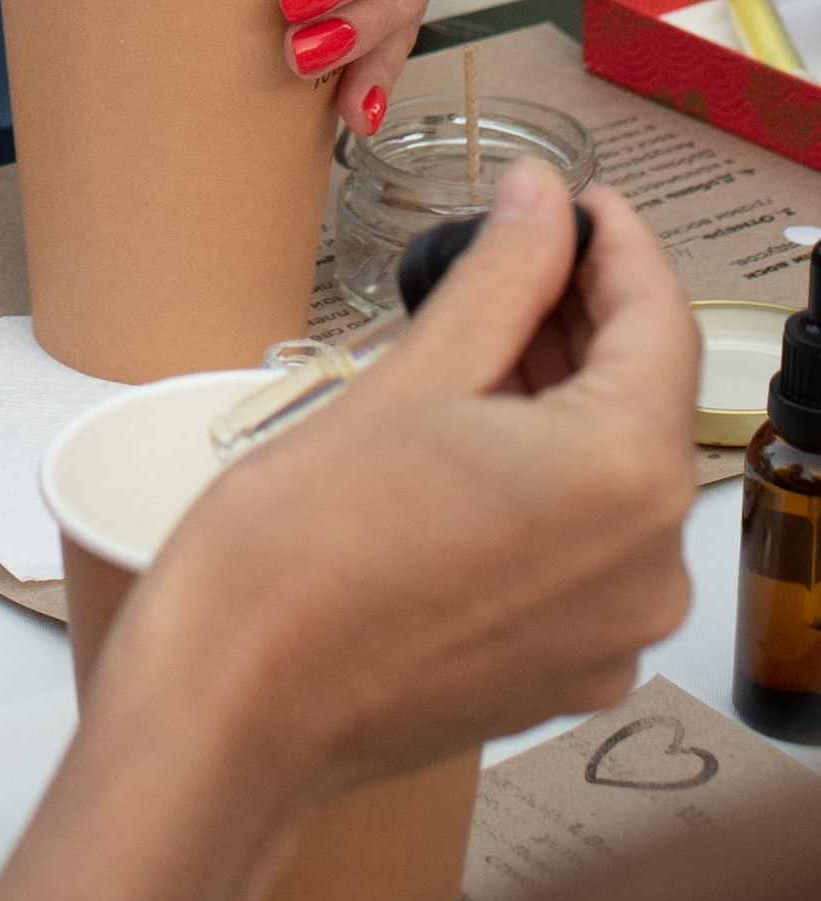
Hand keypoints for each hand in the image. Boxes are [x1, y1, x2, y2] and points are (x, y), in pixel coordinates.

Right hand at [123, 165, 699, 787]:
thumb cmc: (300, 555)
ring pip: (615, 473)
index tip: (572, 199)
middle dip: (583, 316)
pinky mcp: (569, 668)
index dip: (616, 243)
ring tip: (477, 334)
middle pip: (643, 400)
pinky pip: (588, 544)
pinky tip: (474, 432)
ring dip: (563, 394)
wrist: (240, 701)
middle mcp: (645, 567)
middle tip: (510, 250)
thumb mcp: (408, 376)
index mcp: (622, 479)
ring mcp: (612, 632)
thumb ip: (500, 277)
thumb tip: (539, 202)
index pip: (660, 322)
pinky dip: (549, 476)